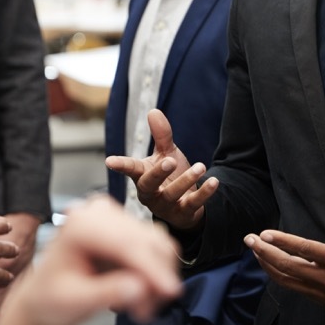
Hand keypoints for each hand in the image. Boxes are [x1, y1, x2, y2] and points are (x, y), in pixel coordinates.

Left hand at [0, 194, 182, 324]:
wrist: (46, 296)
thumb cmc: (52, 299)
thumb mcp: (73, 302)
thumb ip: (105, 294)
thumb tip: (139, 289)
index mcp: (80, 225)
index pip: (127, 243)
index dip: (152, 268)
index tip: (171, 292)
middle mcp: (100, 213)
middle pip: (147, 241)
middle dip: (155, 279)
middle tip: (146, 314)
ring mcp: (116, 217)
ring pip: (157, 245)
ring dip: (157, 279)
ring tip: (140, 310)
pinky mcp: (128, 227)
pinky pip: (155, 248)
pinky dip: (155, 274)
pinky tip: (140, 296)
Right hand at [104, 109, 217, 230]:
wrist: (186, 205)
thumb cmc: (170, 176)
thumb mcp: (167, 153)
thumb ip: (161, 135)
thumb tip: (153, 111)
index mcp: (143, 176)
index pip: (131, 169)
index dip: (121, 165)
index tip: (110, 161)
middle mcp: (150, 193)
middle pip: (148, 184)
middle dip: (158, 173)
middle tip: (170, 161)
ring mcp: (165, 205)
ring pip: (171, 194)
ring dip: (186, 180)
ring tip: (200, 166)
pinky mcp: (183, 213)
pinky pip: (193, 204)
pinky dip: (204, 193)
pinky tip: (214, 181)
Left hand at [244, 229, 324, 306]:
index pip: (305, 250)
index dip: (283, 241)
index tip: (264, 233)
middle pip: (289, 266)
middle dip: (265, 252)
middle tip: (249, 238)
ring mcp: (321, 293)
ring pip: (286, 279)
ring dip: (267, 264)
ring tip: (254, 248)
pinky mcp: (319, 299)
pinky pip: (291, 286)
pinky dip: (276, 274)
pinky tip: (269, 263)